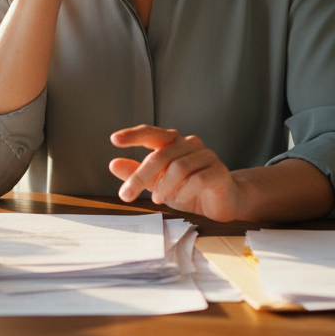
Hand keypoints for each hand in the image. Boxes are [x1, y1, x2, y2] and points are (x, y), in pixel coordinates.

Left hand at [109, 125, 245, 222]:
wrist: (221, 202)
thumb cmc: (189, 189)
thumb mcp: (157, 184)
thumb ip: (137, 173)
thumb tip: (114, 164)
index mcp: (173, 142)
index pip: (151, 133)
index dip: (133, 135)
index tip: (114, 140)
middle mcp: (190, 143)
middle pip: (160, 156)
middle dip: (140, 177)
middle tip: (125, 195)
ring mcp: (206, 155)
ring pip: (178, 168)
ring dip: (164, 187)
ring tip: (159, 198)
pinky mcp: (219, 171)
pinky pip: (197, 179)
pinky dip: (184, 192)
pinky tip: (180, 198)